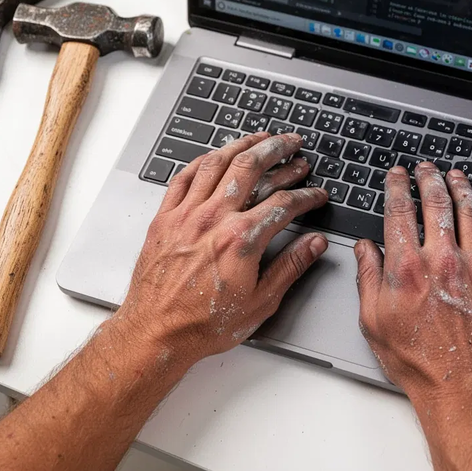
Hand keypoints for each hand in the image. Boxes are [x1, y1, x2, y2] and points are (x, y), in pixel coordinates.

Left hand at [116, 132, 328, 365]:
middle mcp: (213, 219)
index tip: (316, 194)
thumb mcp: (260, 302)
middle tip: (294, 144)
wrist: (155, 333)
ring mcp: (186, 214)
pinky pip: (184, 176)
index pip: (284, 203)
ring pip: (217, 163)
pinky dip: (203, 160)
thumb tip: (314, 244)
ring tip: (261, 137)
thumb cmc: (203, 324)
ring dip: (243, 145)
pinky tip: (216, 155)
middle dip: (278, 150)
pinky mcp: (165, 217)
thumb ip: (291, 267)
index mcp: (240, 240)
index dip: (306, 195)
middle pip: (251, 168)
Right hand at [354, 163, 471, 406]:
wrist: (464, 389)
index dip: (397, 186)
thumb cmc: (418, 362)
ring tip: (455, 175)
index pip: (400, 211)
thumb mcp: (374, 322)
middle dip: (429, 178)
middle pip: (436, 203)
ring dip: (461, 188)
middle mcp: (442, 261)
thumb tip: (364, 249)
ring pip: (470, 213)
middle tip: (426, 167)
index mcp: (407, 268)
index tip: (397, 175)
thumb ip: (368, 278)